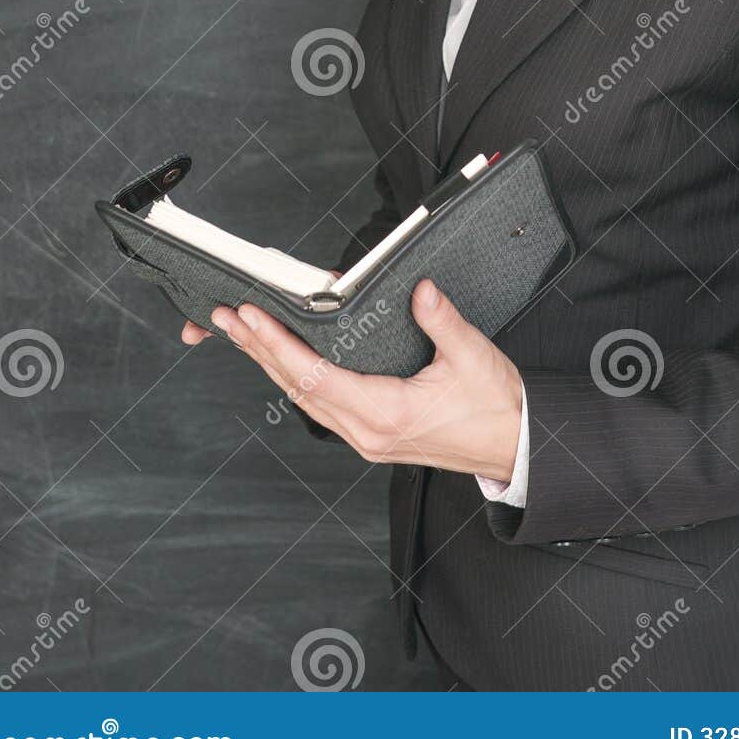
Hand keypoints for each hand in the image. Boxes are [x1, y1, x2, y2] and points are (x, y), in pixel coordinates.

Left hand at [182, 278, 523, 482]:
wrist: (512, 447)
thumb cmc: (495, 407)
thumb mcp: (473, 357)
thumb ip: (442, 321)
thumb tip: (419, 290)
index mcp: (387, 414)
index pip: (316, 376)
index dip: (279, 345)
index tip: (252, 317)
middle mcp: (367, 432)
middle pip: (297, 387)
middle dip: (258, 349)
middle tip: (226, 317)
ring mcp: (366, 437)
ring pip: (303, 397)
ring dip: (270, 363)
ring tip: (241, 332)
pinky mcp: (370, 433)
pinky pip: (320, 404)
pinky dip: (294, 376)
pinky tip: (282, 358)